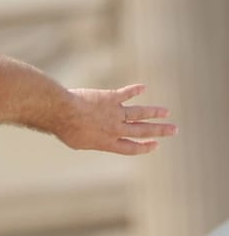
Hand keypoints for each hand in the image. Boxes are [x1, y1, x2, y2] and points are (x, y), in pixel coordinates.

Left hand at [57, 84, 175, 154]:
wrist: (62, 112)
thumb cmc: (65, 129)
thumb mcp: (78, 142)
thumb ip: (90, 140)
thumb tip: (90, 137)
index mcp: (107, 143)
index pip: (130, 148)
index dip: (144, 147)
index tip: (155, 145)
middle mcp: (115, 129)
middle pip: (142, 131)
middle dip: (159, 131)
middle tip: (174, 130)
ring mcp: (115, 113)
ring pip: (140, 113)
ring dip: (155, 112)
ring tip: (166, 112)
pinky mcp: (111, 98)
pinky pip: (126, 93)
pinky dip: (135, 90)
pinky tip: (142, 87)